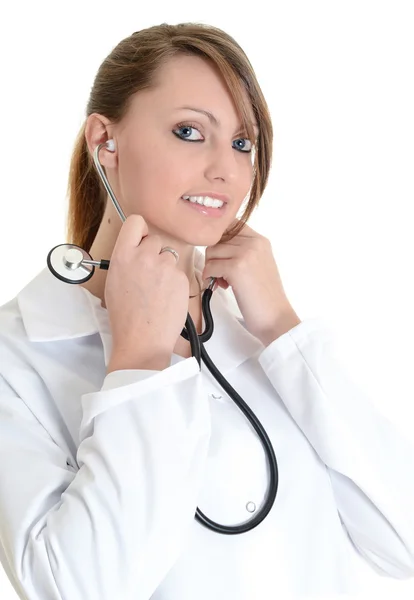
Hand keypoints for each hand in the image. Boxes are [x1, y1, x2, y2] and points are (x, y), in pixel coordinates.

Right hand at [105, 215, 190, 364]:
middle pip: (155, 240)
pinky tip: (166, 299)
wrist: (142, 340)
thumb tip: (137, 250)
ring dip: (166, 269)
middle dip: (154, 254)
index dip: (141, 230)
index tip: (141, 240)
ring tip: (157, 291)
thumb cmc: (125, 317)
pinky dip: (175, 283)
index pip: (136, 221)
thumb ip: (126, 260)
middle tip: (149, 276)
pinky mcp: (181, 278)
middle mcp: (144, 256)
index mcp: (123, 255)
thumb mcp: (114, 282)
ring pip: (170, 257)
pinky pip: (179, 273)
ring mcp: (165, 267)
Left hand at [202, 219, 300, 344]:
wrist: (276, 317)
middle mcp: (254, 242)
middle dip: (214, 257)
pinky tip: (222, 286)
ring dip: (212, 267)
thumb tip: (214, 244)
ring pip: (211, 251)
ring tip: (224, 281)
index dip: (219, 239)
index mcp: (260, 240)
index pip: (230, 224)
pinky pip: (210, 266)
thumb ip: (242, 251)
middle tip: (222, 275)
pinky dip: (210, 277)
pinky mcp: (237, 267)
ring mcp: (246, 253)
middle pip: (217, 238)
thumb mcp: (258, 264)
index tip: (220, 257)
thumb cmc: (264, 296)